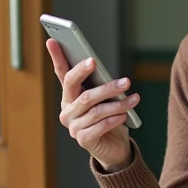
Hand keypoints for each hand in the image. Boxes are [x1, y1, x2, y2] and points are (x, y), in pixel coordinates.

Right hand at [46, 38, 137, 171]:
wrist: (114, 146)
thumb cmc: (109, 116)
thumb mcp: (104, 97)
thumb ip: (99, 83)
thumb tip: (97, 65)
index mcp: (69, 95)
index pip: (62, 73)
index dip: (56, 57)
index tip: (54, 41)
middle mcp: (67, 110)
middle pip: (83, 94)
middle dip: (105, 87)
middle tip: (125, 81)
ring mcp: (73, 126)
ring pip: (96, 110)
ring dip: (118, 104)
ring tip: (134, 99)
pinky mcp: (83, 140)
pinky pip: (99, 127)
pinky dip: (113, 120)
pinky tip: (124, 116)